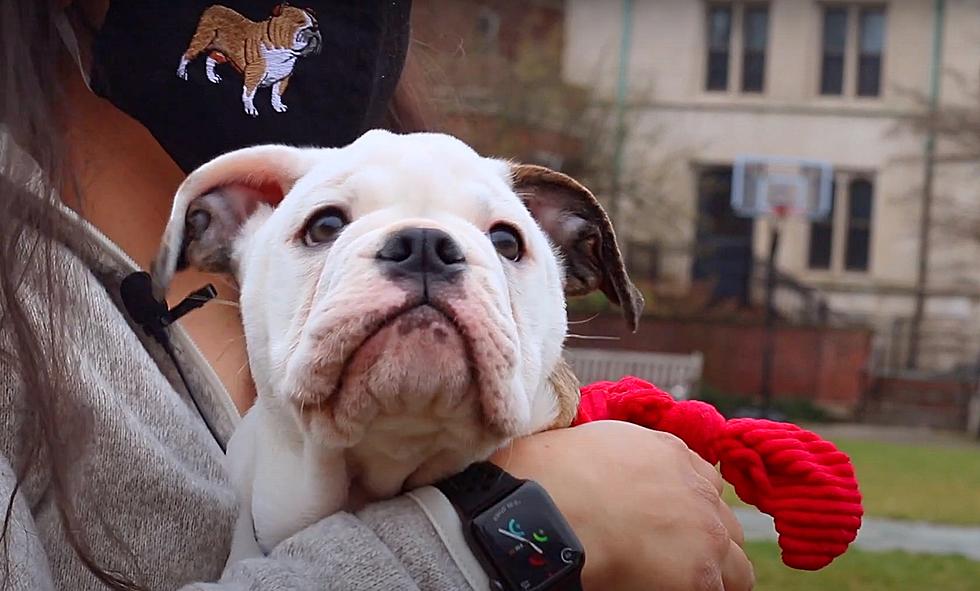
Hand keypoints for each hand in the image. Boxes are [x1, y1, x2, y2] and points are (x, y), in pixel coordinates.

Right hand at [490, 420, 752, 590]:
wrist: (553, 506)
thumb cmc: (554, 476)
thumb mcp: (599, 443)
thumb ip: (629, 455)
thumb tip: (621, 474)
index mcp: (672, 454)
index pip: (706, 483)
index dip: (691, 506)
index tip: (673, 522)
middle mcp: (698, 491)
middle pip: (727, 525)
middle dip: (709, 541)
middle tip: (679, 559)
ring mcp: (706, 534)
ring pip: (738, 568)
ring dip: (717, 576)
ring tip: (683, 583)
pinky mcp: (700, 575)